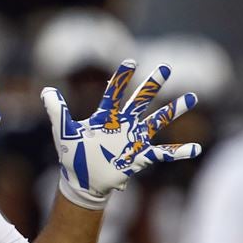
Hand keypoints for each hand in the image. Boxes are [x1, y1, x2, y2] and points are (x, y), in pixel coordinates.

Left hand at [42, 61, 200, 209]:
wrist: (81, 181)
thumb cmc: (72, 155)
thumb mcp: (63, 133)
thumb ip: (56, 111)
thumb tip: (46, 90)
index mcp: (105, 117)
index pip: (114, 93)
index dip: (121, 78)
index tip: (131, 62)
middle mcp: (123, 124)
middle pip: (141, 101)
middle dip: (153, 85)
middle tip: (166, 68)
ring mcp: (133, 139)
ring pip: (157, 121)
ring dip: (173, 110)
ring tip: (191, 97)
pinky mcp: (139, 157)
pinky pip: (162, 153)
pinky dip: (179, 152)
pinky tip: (196, 149)